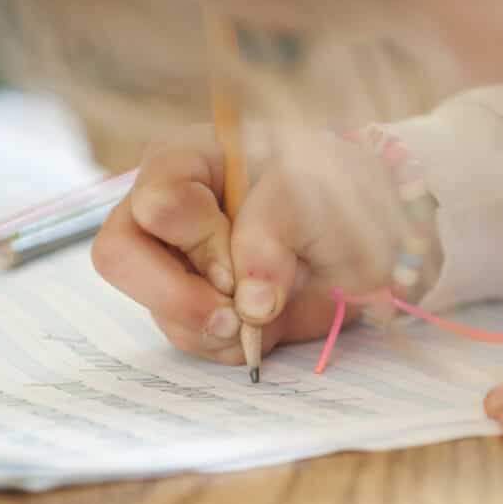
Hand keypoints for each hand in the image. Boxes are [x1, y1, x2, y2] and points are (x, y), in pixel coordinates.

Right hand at [92, 125, 420, 362]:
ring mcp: (182, 262)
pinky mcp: (202, 307)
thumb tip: (250, 301)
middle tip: (233, 315)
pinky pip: (188, 338)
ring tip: (267, 316)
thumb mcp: (318, 191)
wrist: (382, 241)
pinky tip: (265, 329)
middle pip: (120, 256)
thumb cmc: (346, 193)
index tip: (242, 254)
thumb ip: (274, 230)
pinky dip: (227, 345)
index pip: (156, 199)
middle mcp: (173, 209)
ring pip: (156, 307)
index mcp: (192, 158)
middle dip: (176, 295)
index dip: (195, 237)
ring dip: (211, 326)